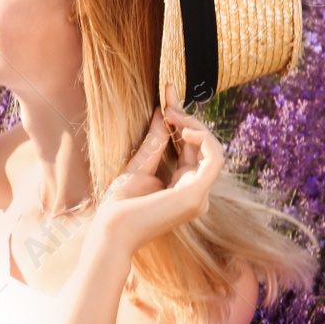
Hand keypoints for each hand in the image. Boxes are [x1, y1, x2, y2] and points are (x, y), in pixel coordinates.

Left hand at [89, 82, 224, 253]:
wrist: (110, 230)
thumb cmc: (120, 205)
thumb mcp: (139, 165)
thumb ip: (156, 141)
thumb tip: (163, 111)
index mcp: (183, 187)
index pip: (192, 148)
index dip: (184, 119)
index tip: (168, 93)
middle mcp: (196, 193)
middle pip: (204, 147)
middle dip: (189, 119)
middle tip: (169, 102)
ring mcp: (199, 196)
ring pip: (213, 150)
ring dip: (196, 126)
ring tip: (174, 114)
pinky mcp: (195, 195)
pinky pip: (214, 160)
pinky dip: (203, 139)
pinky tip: (184, 129)